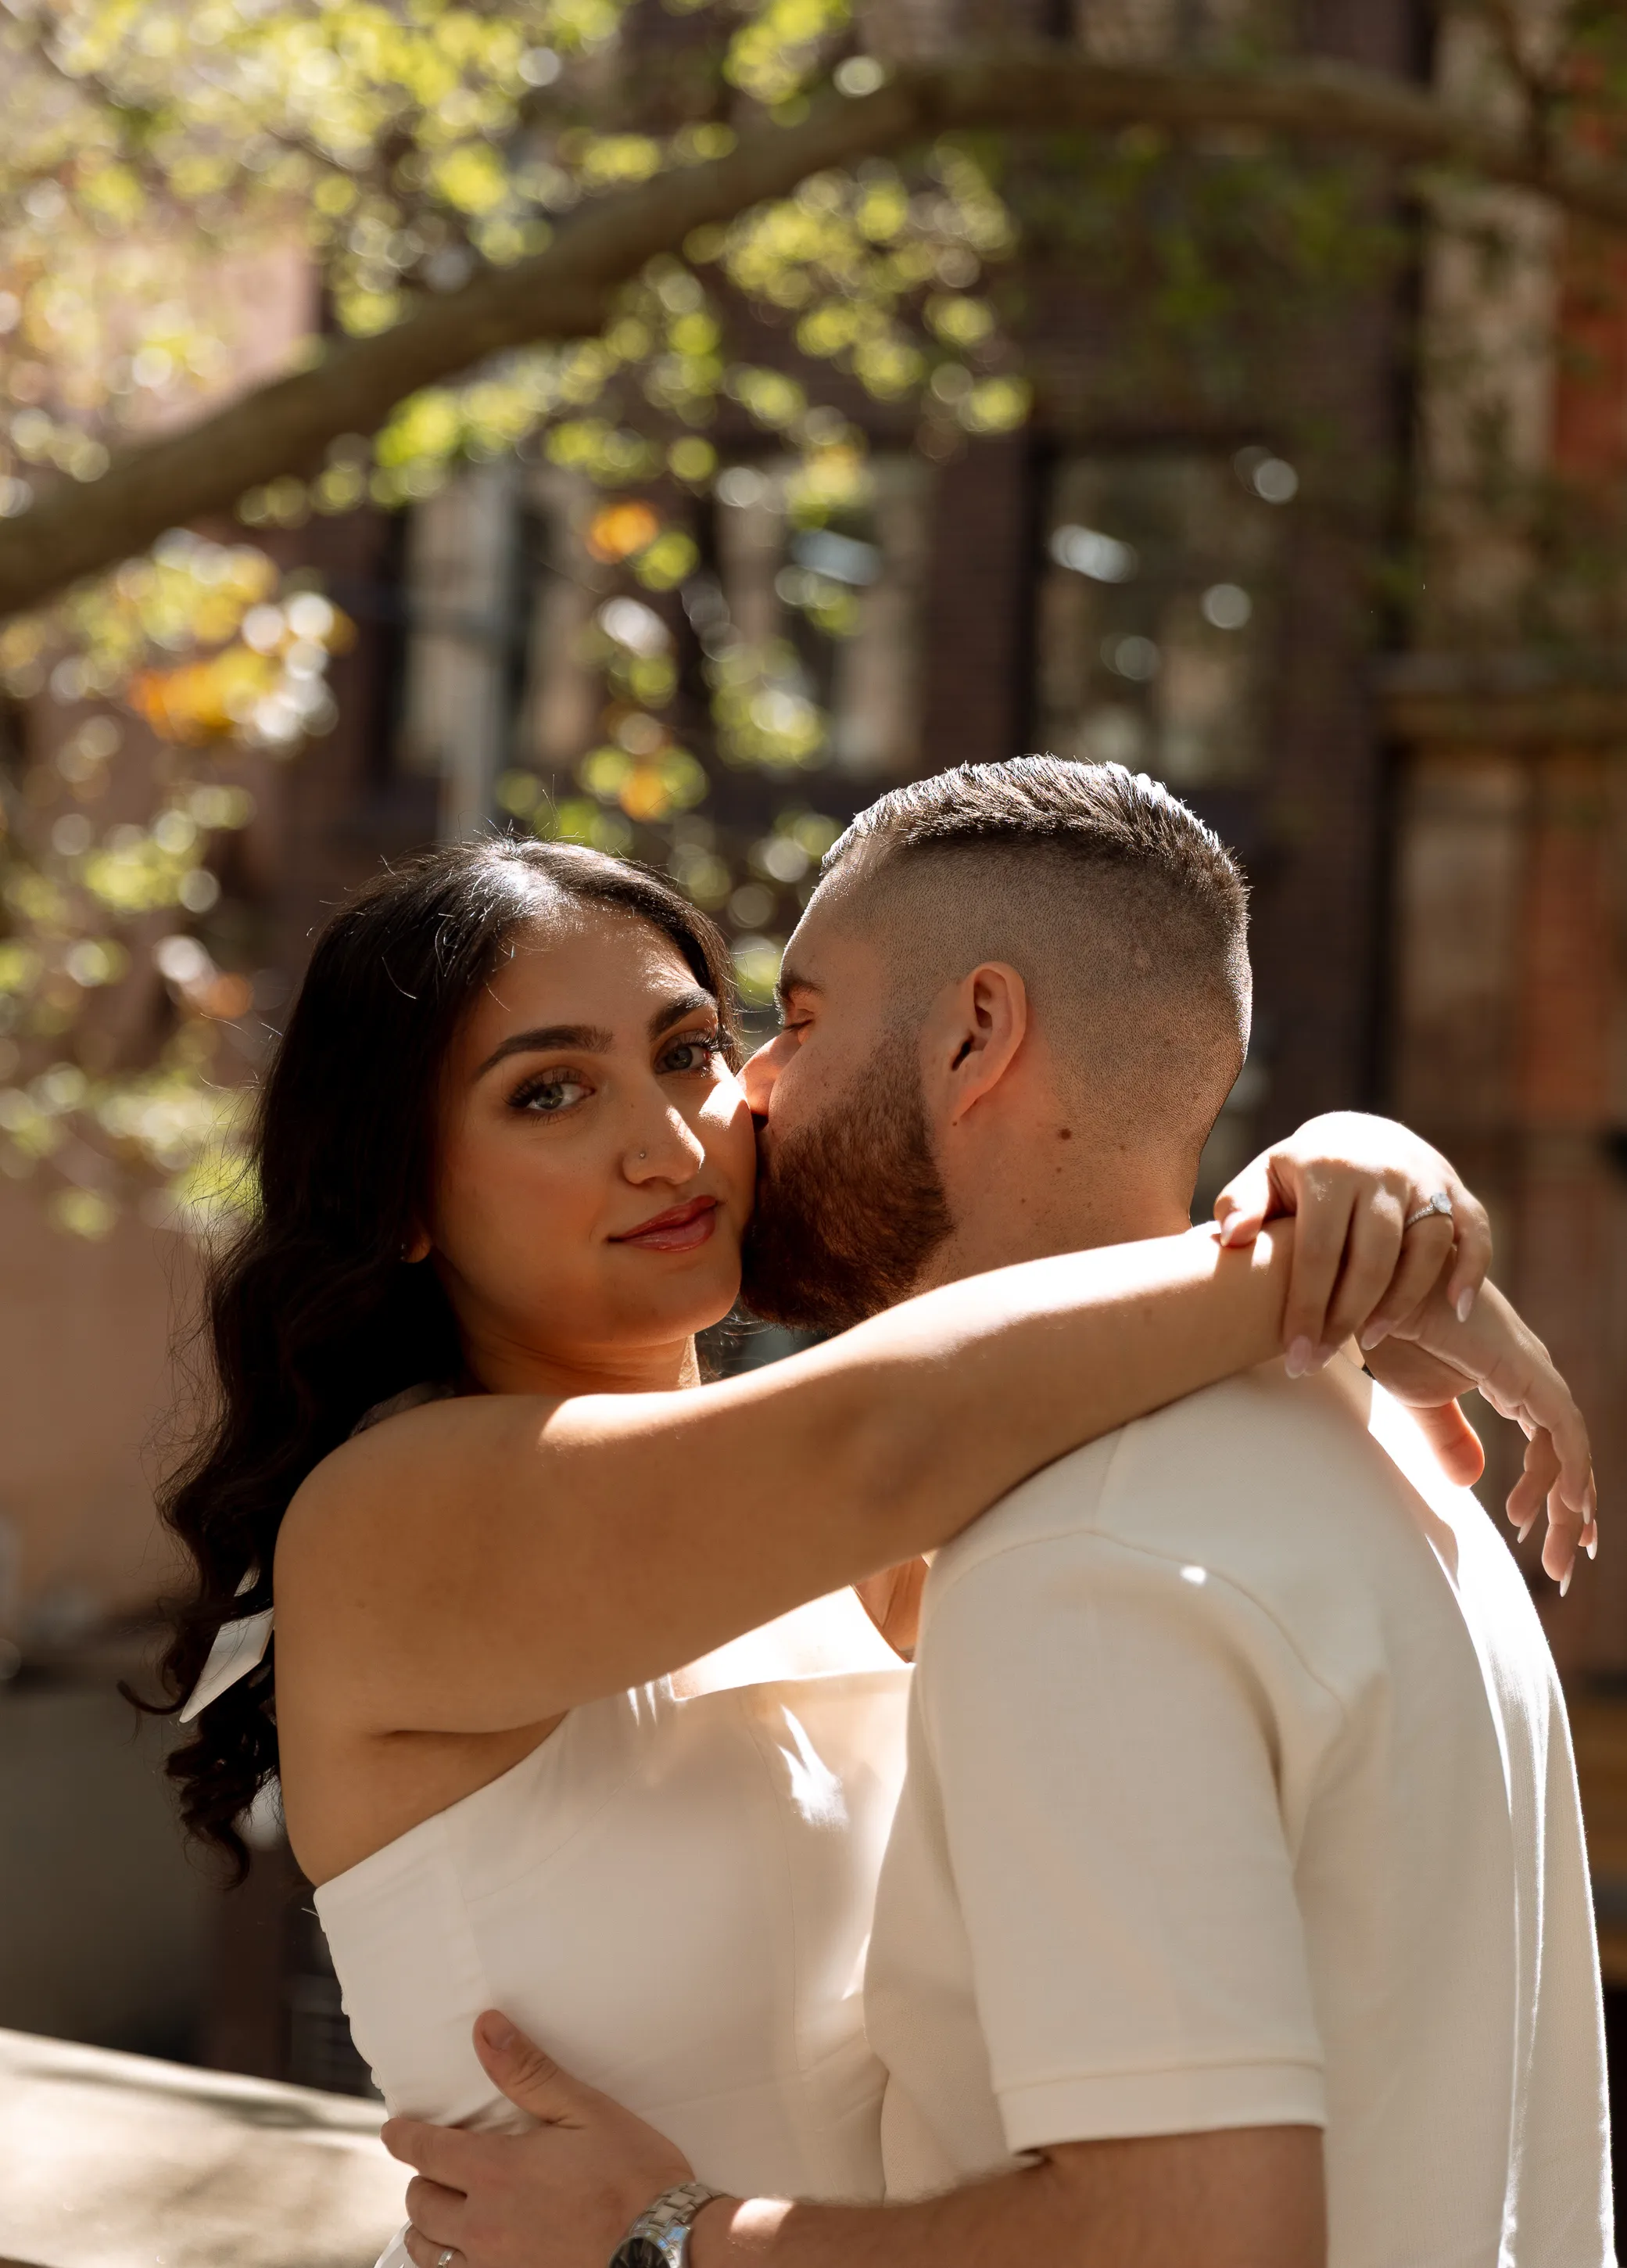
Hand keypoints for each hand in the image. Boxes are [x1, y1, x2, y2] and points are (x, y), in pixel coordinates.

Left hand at [384, 2013, 695, 2267]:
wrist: (665, 2250)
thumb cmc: (633, 2174)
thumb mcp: (585, 2111)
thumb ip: (528, 2072)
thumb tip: (485, 2028)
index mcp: (496, 2172)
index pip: (426, 2151)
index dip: (403, 2137)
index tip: (393, 2129)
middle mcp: (483, 2226)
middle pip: (421, 2205)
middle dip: (420, 2180)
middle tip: (432, 2167)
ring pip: (430, 2254)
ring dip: (427, 2230)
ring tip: (441, 2214)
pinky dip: (452, 2266)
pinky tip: (467, 2256)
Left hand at [1214, 1112, 1489, 1365]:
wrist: (1358, 1136)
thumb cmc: (1300, 1173)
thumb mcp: (1263, 1179)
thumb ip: (1241, 1205)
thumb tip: (1232, 1238)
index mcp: (1328, 1168)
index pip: (1319, 1252)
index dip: (1307, 1309)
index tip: (1296, 1357)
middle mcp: (1382, 1170)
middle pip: (1373, 1258)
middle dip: (1347, 1318)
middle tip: (1324, 1360)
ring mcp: (1426, 1178)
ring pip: (1425, 1250)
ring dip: (1401, 1302)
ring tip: (1370, 1341)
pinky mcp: (1458, 1189)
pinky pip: (1476, 1233)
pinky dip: (1471, 1271)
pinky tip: (1457, 1309)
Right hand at [1379, 1276, 1596, 1588]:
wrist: (1376, 1292)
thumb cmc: (1393, 1331)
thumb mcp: (1420, 1399)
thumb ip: (1449, 1437)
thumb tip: (1472, 1480)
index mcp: (1513, 1378)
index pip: (1551, 1443)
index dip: (1551, 1490)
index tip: (1537, 1533)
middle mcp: (1534, 1374)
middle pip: (1568, 1454)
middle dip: (1570, 1513)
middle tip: (1563, 1565)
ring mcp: (1535, 1372)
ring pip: (1573, 1451)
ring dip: (1571, 1507)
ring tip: (1560, 1553)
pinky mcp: (1528, 1374)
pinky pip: (1566, 1433)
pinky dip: (1570, 1473)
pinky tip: (1565, 1510)